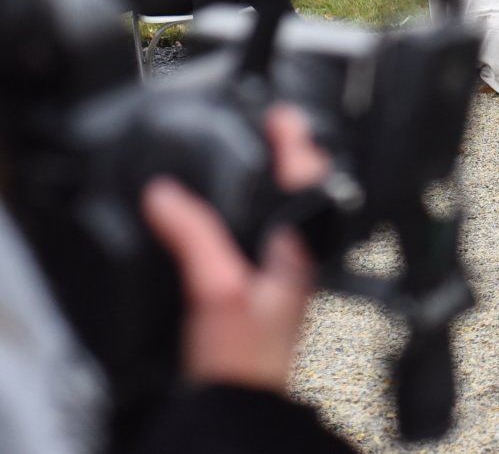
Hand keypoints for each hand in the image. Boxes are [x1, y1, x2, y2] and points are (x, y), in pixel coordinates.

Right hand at [141, 107, 329, 392]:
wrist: (239, 407)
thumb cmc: (242, 358)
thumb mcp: (215, 287)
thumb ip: (194, 235)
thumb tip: (166, 194)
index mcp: (300, 247)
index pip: (310, 178)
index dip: (297, 142)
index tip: (281, 114)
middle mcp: (300, 256)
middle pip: (305, 192)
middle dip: (292, 157)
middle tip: (277, 127)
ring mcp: (286, 274)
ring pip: (288, 216)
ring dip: (276, 185)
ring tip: (262, 157)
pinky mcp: (266, 292)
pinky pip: (267, 239)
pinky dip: (255, 217)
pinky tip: (238, 217)